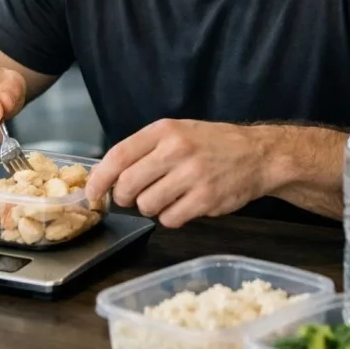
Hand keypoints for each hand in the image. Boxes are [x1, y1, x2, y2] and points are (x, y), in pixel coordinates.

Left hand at [85, 119, 277, 227]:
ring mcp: (192, 176)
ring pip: (147, 205)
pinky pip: (170, 219)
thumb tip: (108, 176)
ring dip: (151, 208)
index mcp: (164, 131)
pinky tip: (183, 205)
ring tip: (166, 197)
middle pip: (127, 185)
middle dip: (124, 197)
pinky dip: (171, 217)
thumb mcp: (178, 132)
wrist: (258, 155)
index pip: (118, 156)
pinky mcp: (205, 200)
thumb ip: (145, 149)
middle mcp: (176, 151)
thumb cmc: (212, 144)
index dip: (99, 178)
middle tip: (134, 196)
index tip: (92, 192)